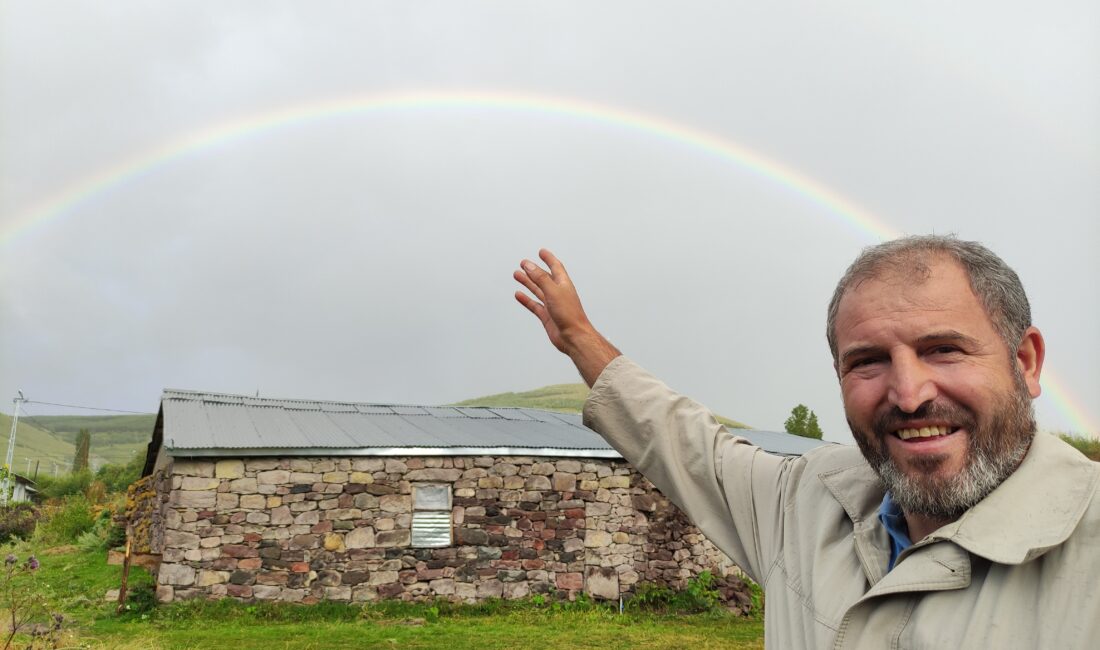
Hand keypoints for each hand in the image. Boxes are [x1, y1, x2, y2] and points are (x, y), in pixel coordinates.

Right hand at [514, 249, 619, 385]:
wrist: (573, 337)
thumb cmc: (570, 314)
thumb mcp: (553, 291)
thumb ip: (540, 277)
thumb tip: (529, 265)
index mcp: (563, 284)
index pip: (555, 267)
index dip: (548, 258)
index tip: (542, 252)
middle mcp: (558, 293)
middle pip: (543, 278)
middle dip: (533, 270)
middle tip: (524, 263)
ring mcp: (552, 305)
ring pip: (537, 290)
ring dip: (527, 282)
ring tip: (517, 275)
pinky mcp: (547, 316)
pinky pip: (534, 305)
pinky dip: (526, 299)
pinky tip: (519, 295)